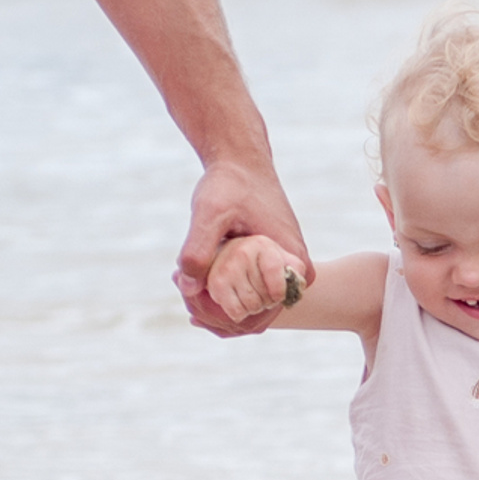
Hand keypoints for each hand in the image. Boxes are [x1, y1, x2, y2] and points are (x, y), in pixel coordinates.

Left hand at [176, 154, 313, 335]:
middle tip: (181, 287)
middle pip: (254, 318)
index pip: (258, 316)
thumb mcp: (210, 212)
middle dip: (215, 313)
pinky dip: (221, 294)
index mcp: (293, 267)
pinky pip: (249, 294)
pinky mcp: (273, 268)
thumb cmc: (229, 184)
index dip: (220, 316)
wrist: (241, 161)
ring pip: (249, 308)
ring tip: (182, 281)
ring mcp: (286, 272)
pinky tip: (193, 283)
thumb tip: (188, 287)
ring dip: (215, 304)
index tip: (189, 299)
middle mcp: (297, 275)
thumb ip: (198, 249)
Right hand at [206, 232, 306, 324]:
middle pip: (264, 297)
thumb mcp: (281, 259)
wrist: (228, 257)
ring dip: (254, 308)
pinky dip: (240, 313)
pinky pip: (236, 312)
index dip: (280, 294)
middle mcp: (242, 253)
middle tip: (262, 294)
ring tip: (251, 297)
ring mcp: (226, 268)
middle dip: (267, 302)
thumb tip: (298, 283)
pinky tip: (238, 301)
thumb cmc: (260, 261)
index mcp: (261, 245)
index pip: (277, 280)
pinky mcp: (215, 284)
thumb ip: (296, 269)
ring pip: (251, 306)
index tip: (278, 295)